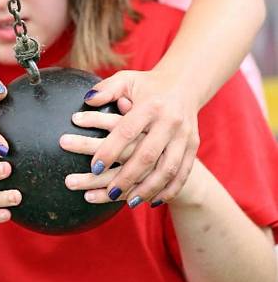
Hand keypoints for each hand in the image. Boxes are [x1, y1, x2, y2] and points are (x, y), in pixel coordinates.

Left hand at [75, 69, 199, 203]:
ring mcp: (184, 136)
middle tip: (110, 192)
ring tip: (130, 202)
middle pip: (148, 155)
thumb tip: (87, 100)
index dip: (110, 150)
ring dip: (149, 188)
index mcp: (150, 105)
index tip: (93, 167)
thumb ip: (106, 89)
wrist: (184, 85)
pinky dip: (168, 190)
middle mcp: (170, 121)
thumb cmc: (147, 85)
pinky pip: (183, 173)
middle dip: (128, 176)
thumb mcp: (126, 80)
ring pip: (167, 169)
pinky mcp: (193, 146)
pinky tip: (153, 200)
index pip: (127, 131)